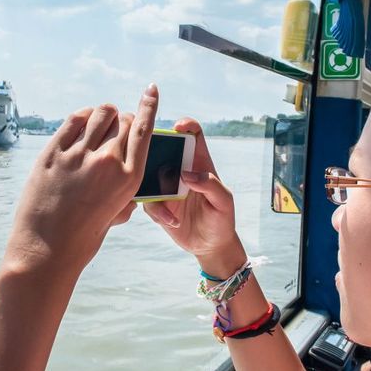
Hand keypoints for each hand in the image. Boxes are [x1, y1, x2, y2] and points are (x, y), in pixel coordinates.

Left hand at [5, 84, 158, 270]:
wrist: (46, 250)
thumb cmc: (83, 237)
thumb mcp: (115, 214)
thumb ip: (125, 192)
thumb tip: (126, 176)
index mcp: (128, 179)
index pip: (144, 130)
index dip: (149, 106)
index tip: (151, 89)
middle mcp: (106, 162)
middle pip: (123, 120)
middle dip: (123, 119)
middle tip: (116, 127)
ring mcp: (78, 156)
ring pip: (99, 113)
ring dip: (103, 114)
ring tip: (99, 123)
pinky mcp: (53, 153)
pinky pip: (73, 121)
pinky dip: (82, 117)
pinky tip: (82, 122)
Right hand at [143, 118, 245, 277]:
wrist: (210, 246)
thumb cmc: (221, 220)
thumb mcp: (224, 202)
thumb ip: (211, 184)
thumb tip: (187, 174)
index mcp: (199, 163)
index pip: (192, 134)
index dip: (185, 125)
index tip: (178, 128)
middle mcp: (180, 170)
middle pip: (163, 147)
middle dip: (154, 149)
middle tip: (155, 162)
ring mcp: (166, 185)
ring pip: (147, 173)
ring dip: (150, 185)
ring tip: (167, 204)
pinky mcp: (157, 203)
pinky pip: (146, 199)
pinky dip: (156, 209)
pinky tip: (172, 221)